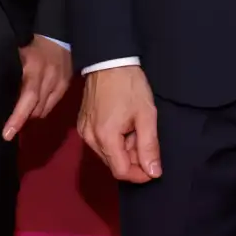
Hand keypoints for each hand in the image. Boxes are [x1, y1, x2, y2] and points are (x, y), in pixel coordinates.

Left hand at [3, 36, 73, 140]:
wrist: (57, 33)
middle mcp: (49, 77)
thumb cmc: (31, 44)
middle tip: (10, 128)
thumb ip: (11, 75)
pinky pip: (53, 104)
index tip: (7, 134)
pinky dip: (43, 110)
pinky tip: (35, 109)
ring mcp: (60, 81)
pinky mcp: (66, 84)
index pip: (27, 98)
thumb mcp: (18, 56)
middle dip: (22, 120)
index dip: (17, 118)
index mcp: (34, 69)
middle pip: (36, 108)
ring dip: (32, 115)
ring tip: (21, 117)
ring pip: (44, 109)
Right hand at [77, 64, 160, 181]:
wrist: (109, 61)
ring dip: (123, 150)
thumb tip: (154, 172)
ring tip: (135, 129)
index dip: (139, 174)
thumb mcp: (146, 115)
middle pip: (113, 164)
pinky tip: (123, 125)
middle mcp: (90, 138)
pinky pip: (99, 142)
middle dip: (133, 160)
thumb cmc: (129, 86)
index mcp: (105, 137)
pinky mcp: (82, 123)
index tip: (153, 167)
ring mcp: (84, 131)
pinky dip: (113, 141)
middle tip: (146, 141)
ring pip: (107, 154)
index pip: (121, 172)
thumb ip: (149, 147)